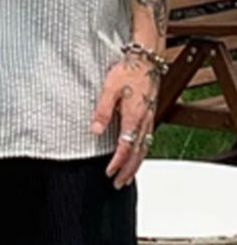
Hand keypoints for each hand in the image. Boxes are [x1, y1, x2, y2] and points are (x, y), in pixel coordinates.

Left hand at [89, 52, 159, 189]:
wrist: (146, 61)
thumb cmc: (128, 72)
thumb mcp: (109, 89)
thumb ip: (102, 111)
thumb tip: (94, 130)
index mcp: (134, 117)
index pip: (125, 147)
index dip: (117, 163)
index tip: (109, 173)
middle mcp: (144, 122)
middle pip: (137, 153)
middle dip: (128, 171)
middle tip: (118, 184)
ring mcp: (149, 119)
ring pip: (144, 148)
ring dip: (136, 165)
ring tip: (127, 176)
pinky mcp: (150, 115)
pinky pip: (147, 140)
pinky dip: (142, 153)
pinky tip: (137, 155)